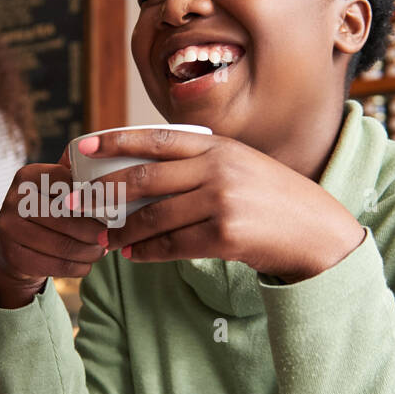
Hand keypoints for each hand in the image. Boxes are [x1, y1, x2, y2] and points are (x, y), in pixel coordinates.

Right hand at [0, 146, 108, 307]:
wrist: (16, 248)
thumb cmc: (48, 213)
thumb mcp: (56, 190)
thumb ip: (78, 178)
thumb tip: (114, 173)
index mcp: (27, 176)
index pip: (67, 183)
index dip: (93, 198)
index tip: (113, 208)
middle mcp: (13, 199)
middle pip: (64, 217)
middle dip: (93, 230)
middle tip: (110, 236)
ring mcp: (8, 229)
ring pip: (62, 245)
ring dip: (89, 251)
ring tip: (102, 250)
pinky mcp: (13, 256)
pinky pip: (54, 265)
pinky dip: (77, 267)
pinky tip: (87, 264)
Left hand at [84, 128, 365, 281]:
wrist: (318, 232)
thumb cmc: (274, 200)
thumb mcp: (243, 166)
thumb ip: (202, 164)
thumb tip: (147, 175)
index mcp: (218, 147)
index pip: (156, 139)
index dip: (115, 141)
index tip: (82, 145)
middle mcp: (217, 169)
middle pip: (145, 178)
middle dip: (104, 192)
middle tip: (77, 203)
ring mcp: (221, 201)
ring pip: (154, 216)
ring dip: (123, 230)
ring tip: (105, 237)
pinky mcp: (225, 235)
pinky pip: (173, 245)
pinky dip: (148, 252)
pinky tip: (133, 255)